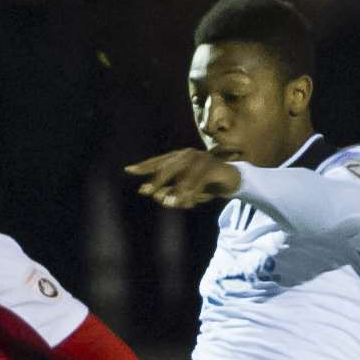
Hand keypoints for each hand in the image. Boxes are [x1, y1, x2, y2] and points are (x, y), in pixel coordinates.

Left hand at [124, 149, 242, 209]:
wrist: (231, 181)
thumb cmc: (204, 185)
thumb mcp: (184, 191)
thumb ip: (170, 192)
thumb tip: (155, 195)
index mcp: (179, 157)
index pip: (158, 161)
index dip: (144, 166)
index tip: (128, 170)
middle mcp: (188, 155)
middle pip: (169, 166)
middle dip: (156, 179)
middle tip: (144, 191)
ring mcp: (202, 159)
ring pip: (184, 175)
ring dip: (176, 190)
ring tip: (169, 203)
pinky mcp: (213, 167)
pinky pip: (199, 181)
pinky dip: (192, 192)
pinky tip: (186, 202)